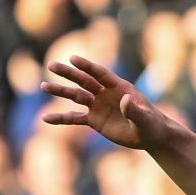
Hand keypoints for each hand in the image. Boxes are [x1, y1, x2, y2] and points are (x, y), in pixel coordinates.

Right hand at [41, 55, 173, 150]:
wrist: (150, 136)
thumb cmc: (151, 124)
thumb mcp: (145, 118)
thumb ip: (134, 109)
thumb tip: (124, 101)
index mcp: (119, 87)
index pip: (100, 74)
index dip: (87, 66)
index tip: (73, 58)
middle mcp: (106, 93)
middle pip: (84, 81)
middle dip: (68, 73)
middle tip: (51, 64)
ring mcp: (98, 106)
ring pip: (76, 96)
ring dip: (60, 91)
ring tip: (43, 86)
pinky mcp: (94, 120)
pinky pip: (74, 118)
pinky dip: (61, 118)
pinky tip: (45, 118)